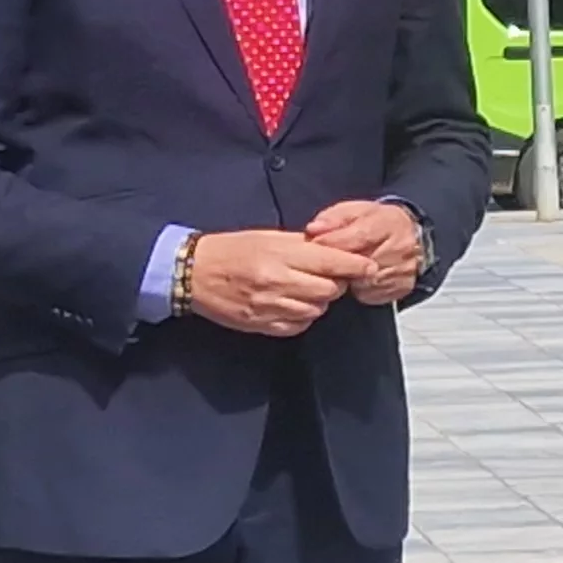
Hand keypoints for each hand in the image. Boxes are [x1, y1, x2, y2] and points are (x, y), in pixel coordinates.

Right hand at [181, 229, 370, 336]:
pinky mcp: (262, 325)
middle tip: (329, 276)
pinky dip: (302, 316)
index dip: (356, 266)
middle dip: (336, 284)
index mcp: (281, 255)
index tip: (368, 266)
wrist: (193, 273)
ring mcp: (270, 307)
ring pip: (316, 310)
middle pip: (330, 291)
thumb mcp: (267, 236)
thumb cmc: (231, 250)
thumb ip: (302, 244)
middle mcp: (278, 282)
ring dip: (318, 301)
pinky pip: (298, 326)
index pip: (332, 263)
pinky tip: (292, 304)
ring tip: (305, 289)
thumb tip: (333, 248)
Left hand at [303, 200, 428, 306]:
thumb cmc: (376, 223)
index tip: (315, 243)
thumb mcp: (355, 211)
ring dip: (349, 277)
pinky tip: (358, 278)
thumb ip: (333, 218)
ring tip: (345, 268)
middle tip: (325, 261)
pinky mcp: (402, 288)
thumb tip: (313, 230)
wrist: (411, 237)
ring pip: (364, 281)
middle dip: (339, 263)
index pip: (359, 236)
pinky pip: (371, 294)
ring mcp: (403, 270)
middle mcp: (400, 247)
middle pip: (361, 262)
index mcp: (388, 223)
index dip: (333, 241)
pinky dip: (360, 288)